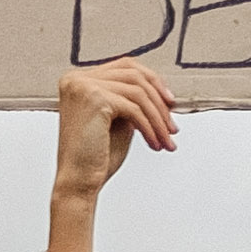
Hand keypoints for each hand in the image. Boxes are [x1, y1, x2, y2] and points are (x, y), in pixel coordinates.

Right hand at [50, 60, 175, 251]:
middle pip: (134, 75)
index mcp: (78, 80)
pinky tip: (154, 143)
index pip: (125, 67)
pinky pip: (134, 109)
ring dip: (158, 118)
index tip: (169, 104)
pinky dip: (150, 127)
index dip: (152, 82)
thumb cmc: (95, 158)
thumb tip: (160, 90)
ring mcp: (83, 86)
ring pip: (138, 92)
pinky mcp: (94, 99)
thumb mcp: (117, 121)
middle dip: (159, 100)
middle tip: (172, 126)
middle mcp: (77, 79)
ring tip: (166, 140)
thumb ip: (131, 101)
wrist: (77, 183)